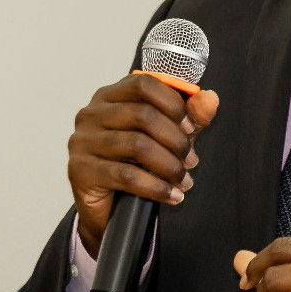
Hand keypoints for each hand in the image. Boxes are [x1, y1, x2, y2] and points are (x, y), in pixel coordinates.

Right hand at [69, 75, 218, 255]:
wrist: (107, 207)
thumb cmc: (135, 164)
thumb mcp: (167, 137)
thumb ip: (189, 117)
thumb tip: (210, 99)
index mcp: (109, 96)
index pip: (144, 84)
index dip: (173, 103)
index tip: (190, 126)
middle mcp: (90, 114)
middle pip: (143, 115)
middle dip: (175, 140)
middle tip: (190, 160)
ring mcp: (81, 141)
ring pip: (137, 145)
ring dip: (169, 166)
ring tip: (184, 180)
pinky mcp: (80, 170)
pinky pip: (127, 176)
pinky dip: (156, 187)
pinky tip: (172, 195)